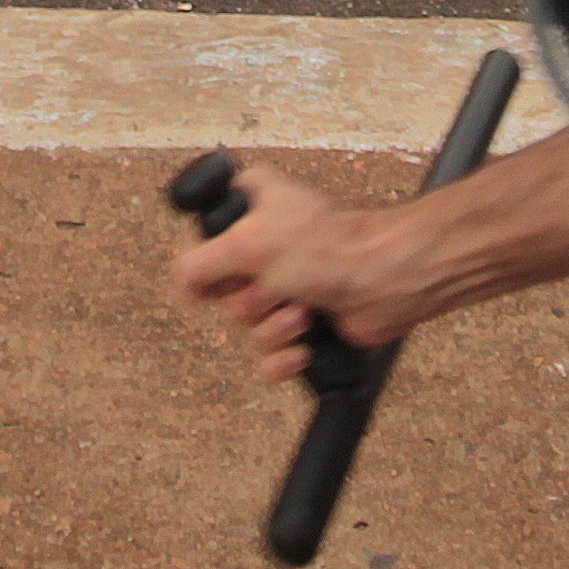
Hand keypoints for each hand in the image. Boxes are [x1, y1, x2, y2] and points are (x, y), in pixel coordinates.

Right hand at [166, 164, 431, 380]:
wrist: (387, 280)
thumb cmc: (330, 246)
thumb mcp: (246, 244)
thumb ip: (196, 264)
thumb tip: (180, 290)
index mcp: (250, 210)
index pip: (201, 246)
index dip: (212, 268)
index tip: (230, 272)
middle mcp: (265, 249)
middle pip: (223, 296)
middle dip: (251, 303)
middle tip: (279, 289)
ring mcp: (286, 287)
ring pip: (246, 329)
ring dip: (273, 329)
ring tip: (302, 315)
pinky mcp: (304, 325)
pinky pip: (269, 357)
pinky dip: (283, 358)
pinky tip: (303, 348)